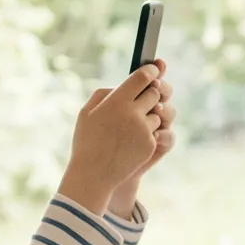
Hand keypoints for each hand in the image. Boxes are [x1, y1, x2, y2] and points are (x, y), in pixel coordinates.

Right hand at [60, 64, 164, 213]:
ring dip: (149, 116)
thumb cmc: (87, 141)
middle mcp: (133, 113)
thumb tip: (122, 84)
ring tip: (131, 127)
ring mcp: (144, 130)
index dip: (151, 70)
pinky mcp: (151, 144)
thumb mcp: (86, 113)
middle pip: (156, 92)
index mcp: (116, 101)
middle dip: (151, 94)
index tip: (154, 69)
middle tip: (142, 99)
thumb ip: (105, 93)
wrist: (93, 174)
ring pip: (158, 113)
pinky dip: (148, 132)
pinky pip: (157, 130)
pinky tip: (132, 141)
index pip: (143, 77)